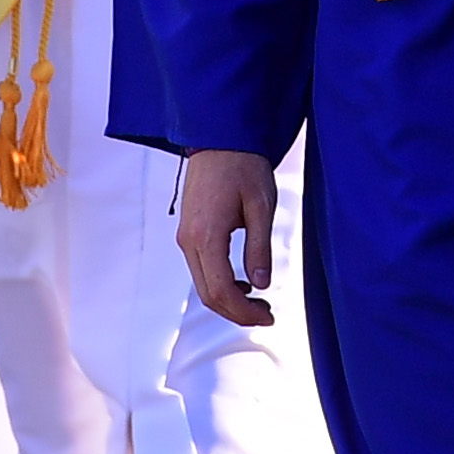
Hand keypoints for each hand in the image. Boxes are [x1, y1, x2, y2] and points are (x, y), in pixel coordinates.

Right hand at [177, 148, 276, 329]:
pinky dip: (220, 284)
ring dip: (228, 300)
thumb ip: (259, 248)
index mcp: (206, 236)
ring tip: (259, 301)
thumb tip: (261, 284)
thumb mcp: (261, 206)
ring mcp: (185, 236)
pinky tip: (243, 282)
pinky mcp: (188, 231)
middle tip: (267, 314)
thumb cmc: (243, 166)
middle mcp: (189, 240)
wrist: (219, 137)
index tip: (269, 316)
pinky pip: (200, 269)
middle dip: (237, 312)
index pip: (221, 291)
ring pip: (203, 284)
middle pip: (208, 294)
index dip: (244, 312)